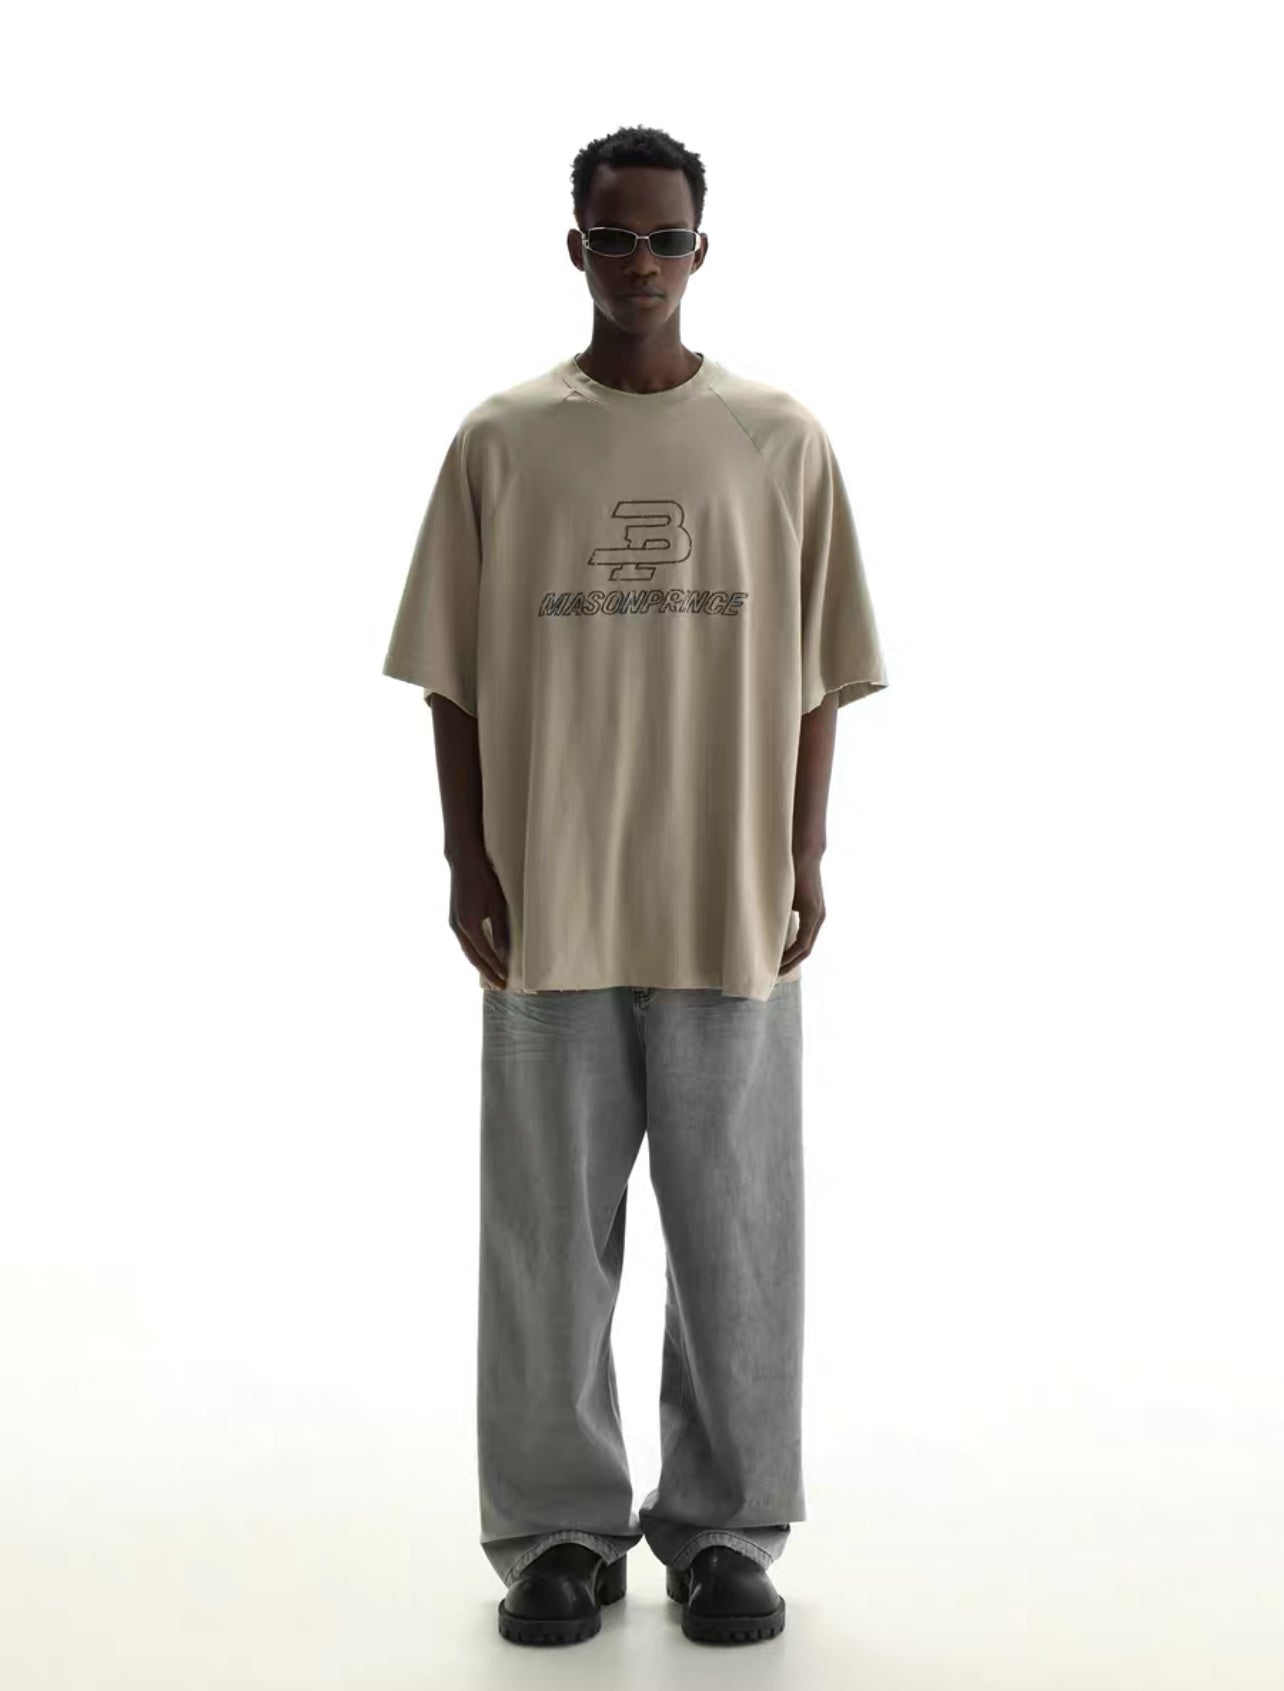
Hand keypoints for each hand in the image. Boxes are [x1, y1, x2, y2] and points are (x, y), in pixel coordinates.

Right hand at [448, 849, 509, 988]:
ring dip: (479, 965)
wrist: (464, 862)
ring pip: (467, 951)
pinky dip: (473, 953)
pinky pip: (464, 943)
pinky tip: (481, 957)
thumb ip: (500, 930)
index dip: (496, 968)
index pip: (485, 954)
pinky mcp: (454, 919)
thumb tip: (503, 952)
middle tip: (500, 985)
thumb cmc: (483, 880)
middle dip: (487, 972)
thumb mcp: (497, 905)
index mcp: (469, 926)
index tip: (506, 979)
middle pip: (473, 958)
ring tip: (492, 975)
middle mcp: (458, 928)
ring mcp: (453, 924)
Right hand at [779, 853, 824, 973]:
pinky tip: (781, 957)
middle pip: (805, 951)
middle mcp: (818, 918)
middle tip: (774, 975)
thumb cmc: (791, 872)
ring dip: (791, 960)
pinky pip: (804, 939)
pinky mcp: (813, 913)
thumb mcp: (784, 898)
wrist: (803, 853)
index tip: (776, 966)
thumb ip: (780, 912)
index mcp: (811, 916)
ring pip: (806, 947)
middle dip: (790, 964)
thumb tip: (765, 926)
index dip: (790, 958)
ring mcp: (818, 916)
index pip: (802, 944)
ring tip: (776, 970)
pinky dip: (793, 950)